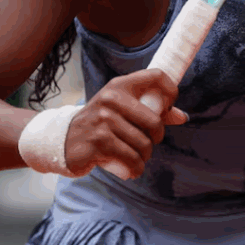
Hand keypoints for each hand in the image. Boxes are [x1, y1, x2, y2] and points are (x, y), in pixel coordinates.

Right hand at [64, 69, 188, 178]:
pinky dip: (135, 168)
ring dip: (144, 157)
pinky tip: (131, 169)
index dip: (171, 91)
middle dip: (156, 138)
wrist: (62, 140)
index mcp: (120, 85)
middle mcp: (112, 99)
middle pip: (155, 121)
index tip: (168, 108)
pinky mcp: (98, 141)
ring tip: (135, 157)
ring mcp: (104, 119)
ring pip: (144, 144)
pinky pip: (131, 159)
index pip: (157, 75)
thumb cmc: (100, 125)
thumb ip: (152, 111)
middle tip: (147, 143)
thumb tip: (183, 117)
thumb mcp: (122, 110)